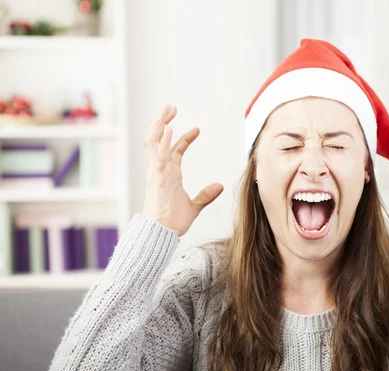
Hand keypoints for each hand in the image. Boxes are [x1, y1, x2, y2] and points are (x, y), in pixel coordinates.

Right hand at [142, 104, 222, 236]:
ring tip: (167, 108)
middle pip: (159, 139)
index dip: (184, 138)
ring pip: (154, 141)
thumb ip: (205, 195)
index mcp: (168, 174)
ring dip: (160, 123)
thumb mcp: (194, 206)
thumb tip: (220, 186)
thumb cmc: (172, 221)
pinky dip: (163, 141)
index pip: (175, 150)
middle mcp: (161, 169)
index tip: (197, 129)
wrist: (162, 233)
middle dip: (163, 122)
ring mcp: (157, 171)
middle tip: (171, 106)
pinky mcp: (156, 177)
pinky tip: (168, 128)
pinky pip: (158, 155)